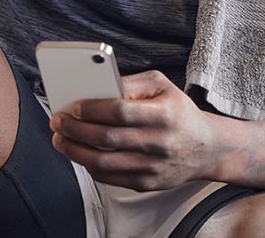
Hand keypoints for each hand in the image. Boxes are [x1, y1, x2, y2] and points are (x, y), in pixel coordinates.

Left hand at [49, 70, 222, 190]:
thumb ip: (131, 82)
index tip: (74, 106)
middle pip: (106, 138)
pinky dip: (88, 165)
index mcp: (164, 114)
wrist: (206, 148)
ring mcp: (152, 167)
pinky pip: (109, 177)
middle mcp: (159, 143)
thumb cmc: (179, 112)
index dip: (92, 109)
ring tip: (60, 139)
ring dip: (74, 151)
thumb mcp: (162, 85)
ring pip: (103, 162)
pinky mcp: (146, 183)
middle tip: (58, 121)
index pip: (120, 111)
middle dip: (75, 129)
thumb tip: (99, 85)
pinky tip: (79, 153)